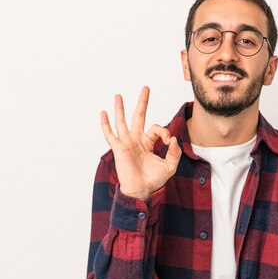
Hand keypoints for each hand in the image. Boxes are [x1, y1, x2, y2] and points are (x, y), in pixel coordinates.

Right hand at [100, 86, 181, 200]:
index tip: (169, 141)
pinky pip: (111, 135)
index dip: (165, 132)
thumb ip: (174, 152)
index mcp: (148, 142)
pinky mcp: (119, 149)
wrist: (142, 191)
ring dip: (120, 108)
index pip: (157, 128)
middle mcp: (136, 140)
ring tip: (118, 95)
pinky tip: (103, 113)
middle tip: (146, 88)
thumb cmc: (154, 180)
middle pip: (139, 116)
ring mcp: (127, 143)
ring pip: (123, 122)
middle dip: (142, 102)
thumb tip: (173, 139)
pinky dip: (106, 124)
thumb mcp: (170, 165)